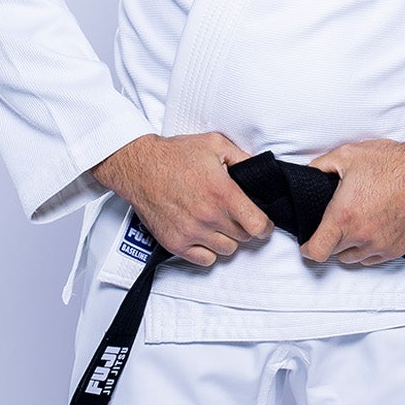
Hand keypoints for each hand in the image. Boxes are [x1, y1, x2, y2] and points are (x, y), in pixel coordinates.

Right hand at [89, 132, 272, 266]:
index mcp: (223, 193)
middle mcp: (209, 216)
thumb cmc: (174, 155)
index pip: (258, 226)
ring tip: (217, 223)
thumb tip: (260, 171)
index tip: (262, 223)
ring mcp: (191, 232)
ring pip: (226, 250)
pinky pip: (204, 260)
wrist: (138, 167)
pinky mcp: (175, 243)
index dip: (265, 226)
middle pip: (243, 238)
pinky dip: (208, 251)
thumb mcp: (215, 144)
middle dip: (243, 227)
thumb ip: (243, 158)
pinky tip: (203, 235)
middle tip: (233, 214)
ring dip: (226, 239)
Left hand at [300, 130, 404, 266]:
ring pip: (354, 258)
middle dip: (331, 240)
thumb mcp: (348, 155)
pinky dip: (369, 248)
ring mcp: (381, 245)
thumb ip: (320, 166)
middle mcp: (361, 235)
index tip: (307, 244)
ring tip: (357, 224)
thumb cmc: (391, 162)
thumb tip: (308, 173)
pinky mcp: (397, 248)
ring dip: (350, 246)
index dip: (308, 249)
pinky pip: (374, 258)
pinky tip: (373, 228)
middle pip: (334, 253)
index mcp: (344, 216)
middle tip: (338, 221)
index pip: (317, 251)